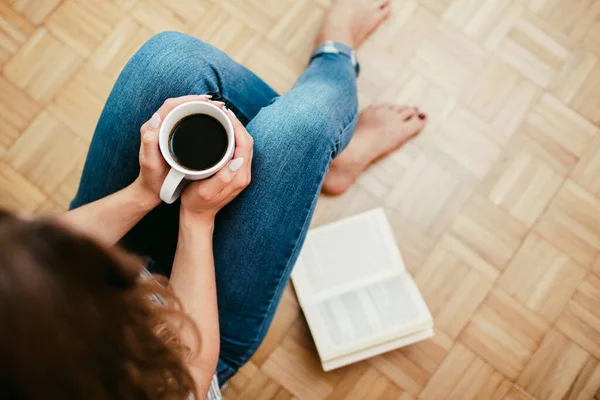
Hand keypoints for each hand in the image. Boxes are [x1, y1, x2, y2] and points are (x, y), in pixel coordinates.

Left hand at [133, 94, 212, 203]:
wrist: (151, 190)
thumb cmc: (152, 179)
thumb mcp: (150, 162)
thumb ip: (150, 141)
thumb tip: (156, 117)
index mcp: (153, 128)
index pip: (172, 105)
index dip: (190, 99)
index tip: (208, 101)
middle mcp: (159, 126)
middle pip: (180, 105)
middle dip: (200, 101)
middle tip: (220, 106)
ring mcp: (167, 131)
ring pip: (185, 112)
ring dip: (202, 108)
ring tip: (219, 111)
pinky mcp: (174, 137)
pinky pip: (187, 121)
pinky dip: (201, 117)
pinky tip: (213, 121)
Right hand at [180, 107, 253, 221]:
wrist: (197, 216)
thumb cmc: (197, 203)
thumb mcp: (206, 192)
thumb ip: (223, 177)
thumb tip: (238, 160)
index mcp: (239, 176)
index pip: (245, 144)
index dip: (237, 126)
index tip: (225, 114)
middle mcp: (244, 174)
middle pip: (247, 142)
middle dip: (237, 124)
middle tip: (222, 111)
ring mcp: (241, 173)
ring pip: (244, 144)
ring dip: (236, 129)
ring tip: (222, 117)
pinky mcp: (236, 172)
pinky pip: (239, 149)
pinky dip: (233, 137)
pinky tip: (222, 131)